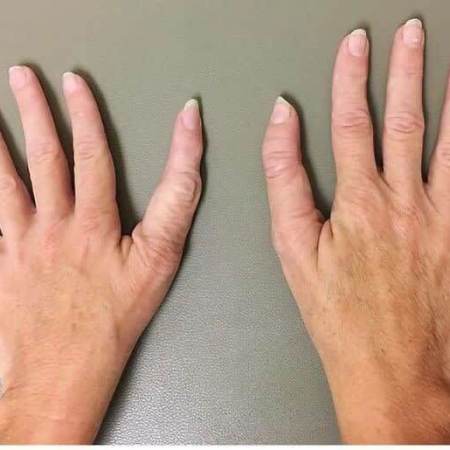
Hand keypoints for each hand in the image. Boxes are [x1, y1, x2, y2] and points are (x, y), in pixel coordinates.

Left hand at [0, 67, 201, 442]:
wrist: (65, 368)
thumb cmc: (116, 317)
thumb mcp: (160, 260)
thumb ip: (176, 202)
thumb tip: (188, 161)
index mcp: (93, 223)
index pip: (92, 155)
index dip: (88, 115)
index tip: (79, 82)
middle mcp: (53, 225)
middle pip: (44, 157)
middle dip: (36, 111)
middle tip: (23, 76)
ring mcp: (19, 243)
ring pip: (4, 182)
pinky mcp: (1, 262)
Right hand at [263, 19, 449, 442]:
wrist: (391, 366)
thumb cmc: (337, 312)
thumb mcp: (293, 249)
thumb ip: (284, 180)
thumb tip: (281, 126)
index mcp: (358, 203)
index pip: (352, 123)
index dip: (351, 78)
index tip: (354, 45)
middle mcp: (403, 202)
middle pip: (402, 121)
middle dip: (404, 70)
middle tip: (410, 32)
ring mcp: (440, 217)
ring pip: (448, 141)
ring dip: (446, 94)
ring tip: (449, 57)